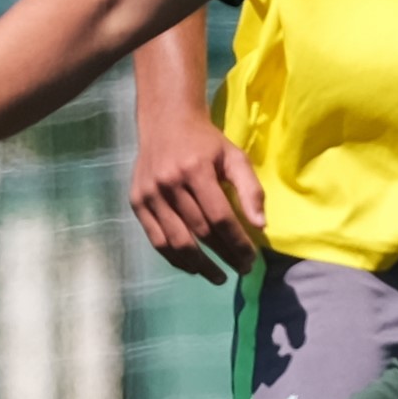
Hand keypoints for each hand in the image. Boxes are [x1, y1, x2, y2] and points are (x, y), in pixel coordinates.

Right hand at [127, 106, 269, 282]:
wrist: (165, 122)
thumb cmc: (206, 142)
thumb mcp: (234, 157)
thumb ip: (250, 189)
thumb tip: (260, 226)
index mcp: (196, 169)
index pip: (220, 217)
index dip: (237, 242)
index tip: (251, 258)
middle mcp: (169, 183)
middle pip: (200, 232)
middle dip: (224, 256)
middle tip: (241, 269)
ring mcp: (150, 194)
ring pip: (176, 242)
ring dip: (200, 266)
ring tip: (219, 276)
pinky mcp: (137, 202)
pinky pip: (156, 240)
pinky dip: (175, 258)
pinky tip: (193, 267)